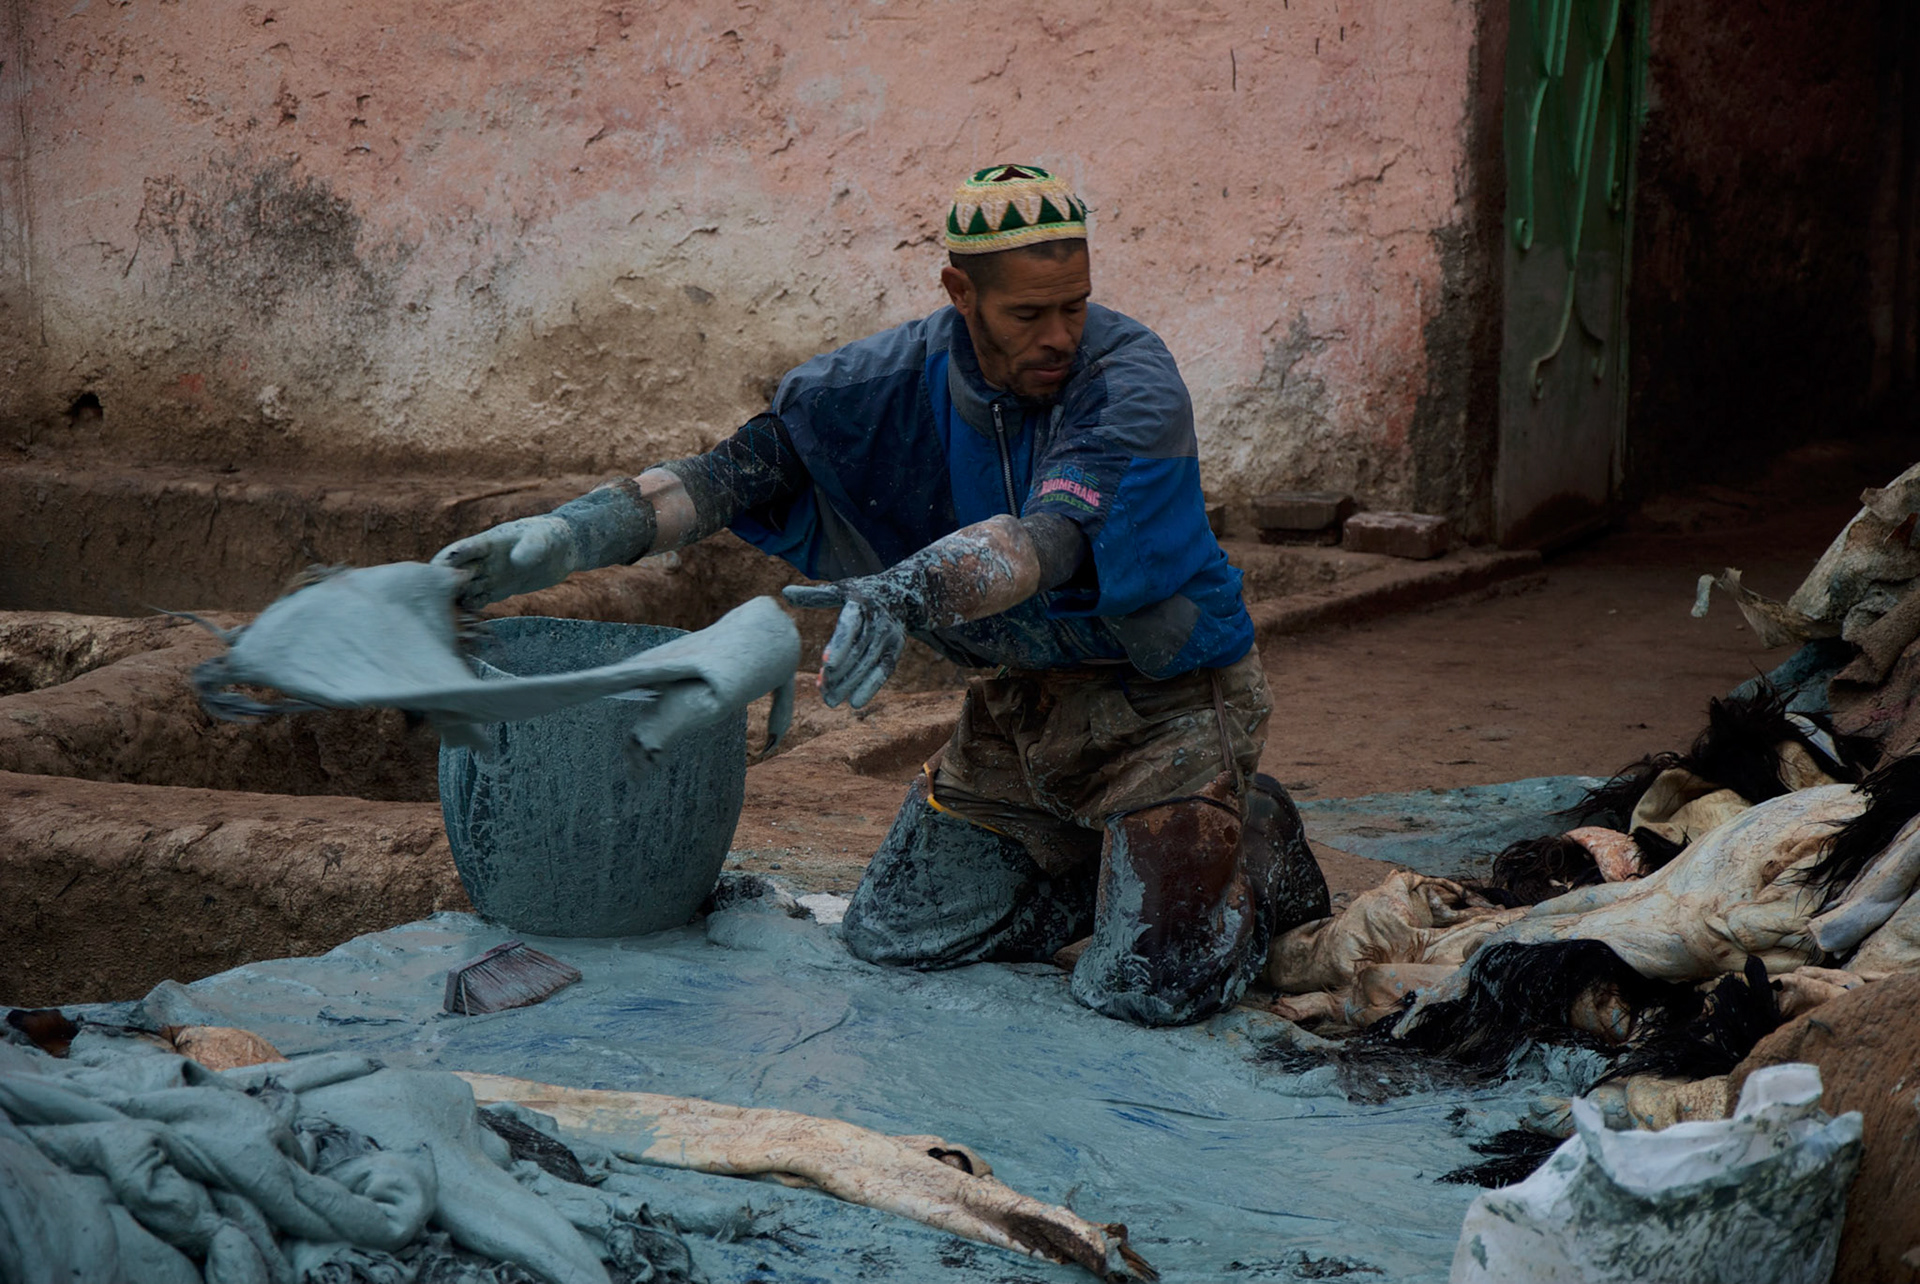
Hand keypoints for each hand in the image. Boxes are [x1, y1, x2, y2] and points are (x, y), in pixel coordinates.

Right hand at [430, 514, 580, 608]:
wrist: (563, 549)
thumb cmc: (553, 536)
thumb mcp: (545, 539)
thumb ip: (532, 546)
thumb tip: (518, 559)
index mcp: (491, 542)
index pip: (464, 549)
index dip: (450, 559)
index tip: (434, 570)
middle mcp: (485, 559)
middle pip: (456, 571)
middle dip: (441, 584)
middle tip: (427, 602)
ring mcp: (490, 575)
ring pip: (464, 589)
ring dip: (453, 601)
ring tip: (439, 619)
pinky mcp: (498, 589)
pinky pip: (478, 600)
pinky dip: (469, 611)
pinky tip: (460, 627)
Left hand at [782, 582, 906, 708]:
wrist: (900, 596)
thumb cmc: (859, 594)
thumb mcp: (840, 590)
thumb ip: (814, 595)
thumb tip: (785, 593)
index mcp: (860, 603)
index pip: (850, 625)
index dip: (839, 645)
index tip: (826, 663)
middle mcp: (878, 620)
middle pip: (857, 650)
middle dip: (840, 672)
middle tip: (822, 691)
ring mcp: (888, 636)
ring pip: (867, 664)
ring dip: (849, 684)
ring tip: (830, 700)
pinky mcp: (895, 650)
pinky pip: (882, 672)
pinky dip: (869, 688)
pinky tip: (853, 703)